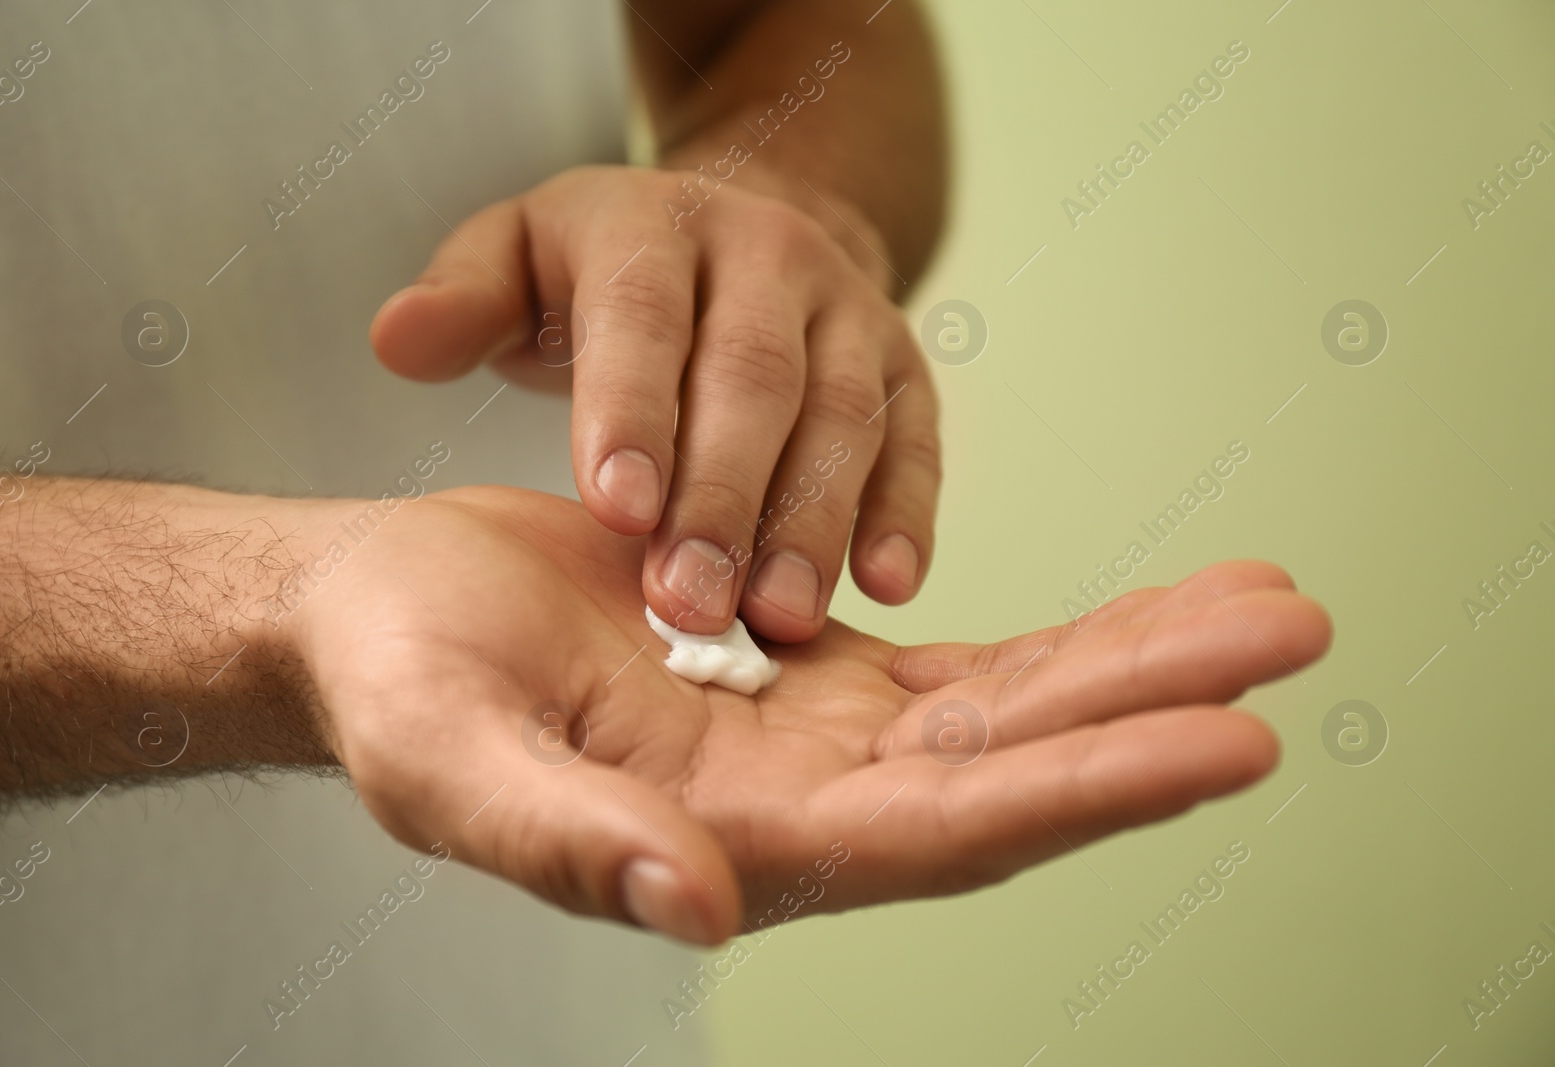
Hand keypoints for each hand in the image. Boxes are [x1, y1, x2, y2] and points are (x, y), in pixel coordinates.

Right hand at [290, 486, 1330, 943]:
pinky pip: (964, 664)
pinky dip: (1060, 643)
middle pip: (1013, 760)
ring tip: (1260, 605)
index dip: (1085, 788)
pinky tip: (1144, 616)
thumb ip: (567, 843)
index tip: (1224, 739)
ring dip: (1134, 660)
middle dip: (1154, 701)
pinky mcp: (811, 673)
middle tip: (1291, 635)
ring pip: (1008, 707)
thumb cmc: (398, 687)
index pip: (944, 827)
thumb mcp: (453, 760)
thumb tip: (694, 909)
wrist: (379, 616)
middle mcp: (802, 806)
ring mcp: (816, 740)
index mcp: (733, 843)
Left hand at [368, 165, 937, 643]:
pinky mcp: (904, 365)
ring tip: (782, 620)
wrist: (743, 234)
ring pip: (843, 414)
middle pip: (754, 377)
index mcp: (654, 226)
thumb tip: (397, 341)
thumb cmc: (607, 276)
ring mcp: (847, 309)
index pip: (644, 318)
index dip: (634, 412)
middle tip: (691, 604)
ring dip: (814, 522)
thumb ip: (463, 300)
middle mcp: (765, 255)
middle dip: (724, 496)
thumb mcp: (519, 257)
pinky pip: (916, 438)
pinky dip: (907, 512)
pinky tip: (889, 585)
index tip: (616, 515)